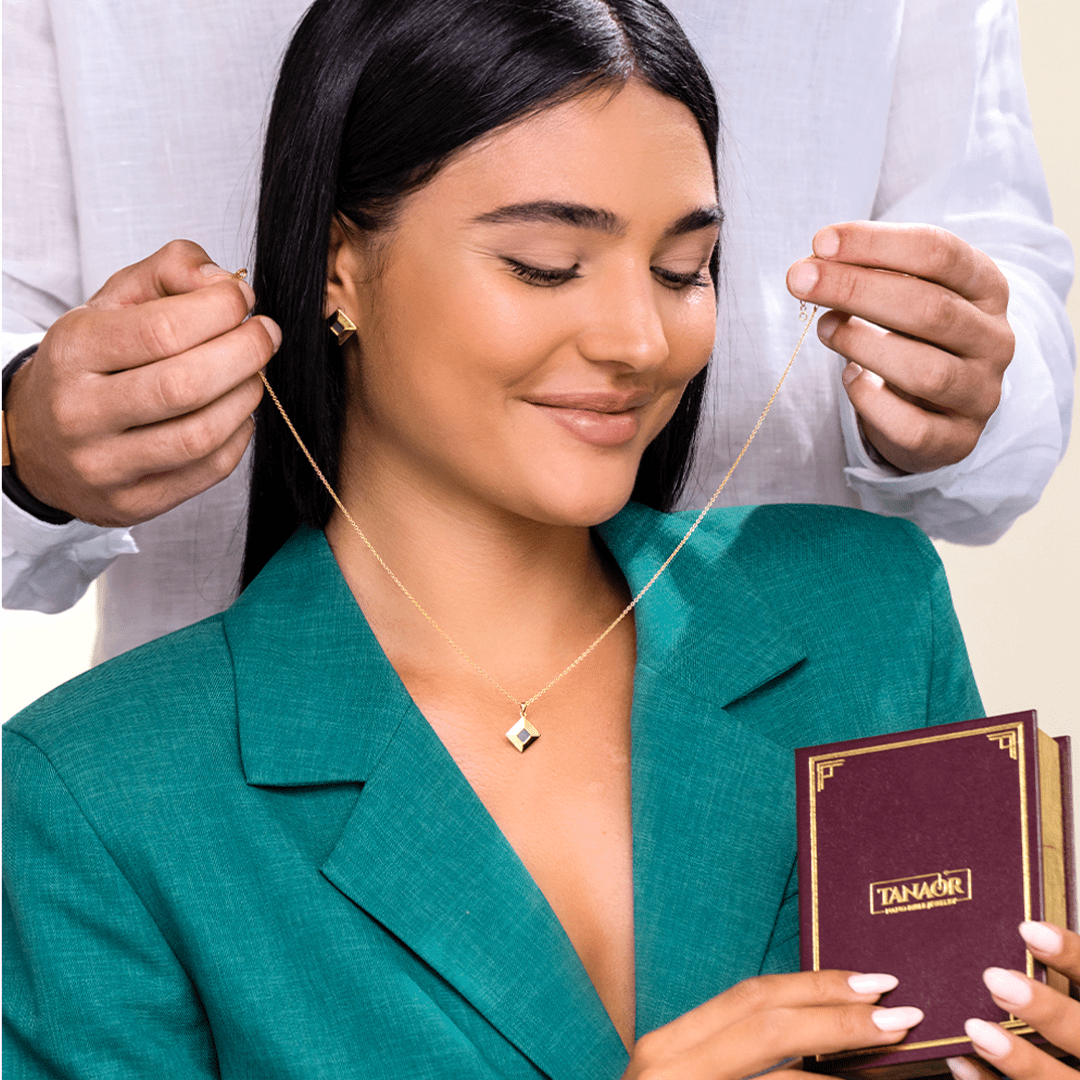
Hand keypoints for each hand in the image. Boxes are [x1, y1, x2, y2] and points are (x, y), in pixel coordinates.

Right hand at [4, 239, 280, 525]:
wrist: (37, 441)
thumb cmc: (90, 363)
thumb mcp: (113, 302)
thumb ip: (170, 271)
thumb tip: (225, 283)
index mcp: (72, 351)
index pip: (162, 329)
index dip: (220, 310)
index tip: (243, 300)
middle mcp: (80, 412)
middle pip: (186, 384)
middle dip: (246, 353)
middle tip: (265, 335)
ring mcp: (104, 465)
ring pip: (202, 434)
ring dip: (247, 397)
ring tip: (253, 375)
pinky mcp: (133, 503)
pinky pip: (208, 470)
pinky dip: (239, 437)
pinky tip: (236, 414)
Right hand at [622, 969, 922, 1079]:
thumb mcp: (688, 1079)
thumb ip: (734, 1056)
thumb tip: (817, 1042)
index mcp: (668, 1048)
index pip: (750, 997)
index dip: (814, 985)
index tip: (870, 982)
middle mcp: (669, 1068)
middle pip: (767, 1024)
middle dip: (840, 1017)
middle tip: (901, 1013)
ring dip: (844, 1071)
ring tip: (895, 1058)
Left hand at [786, 222, 1013, 473]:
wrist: (942, 408)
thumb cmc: (915, 337)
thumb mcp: (905, 294)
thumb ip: (867, 276)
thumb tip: (809, 267)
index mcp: (987, 288)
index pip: (939, 253)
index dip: (876, 244)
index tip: (820, 241)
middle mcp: (993, 339)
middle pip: (928, 308)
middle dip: (855, 289)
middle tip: (799, 280)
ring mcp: (979, 393)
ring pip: (925, 370)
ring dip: (862, 344)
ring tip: (824, 328)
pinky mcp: (956, 440)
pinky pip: (912, 426)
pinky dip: (871, 401)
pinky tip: (849, 378)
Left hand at [946, 922, 1079, 1079]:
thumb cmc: (1076, 1018)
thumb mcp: (1079, 994)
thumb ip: (1065, 973)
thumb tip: (1015, 933)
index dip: (1071, 955)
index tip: (1029, 931)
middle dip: (1045, 1010)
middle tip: (995, 980)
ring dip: (1021, 1060)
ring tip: (976, 1029)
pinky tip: (963, 1064)